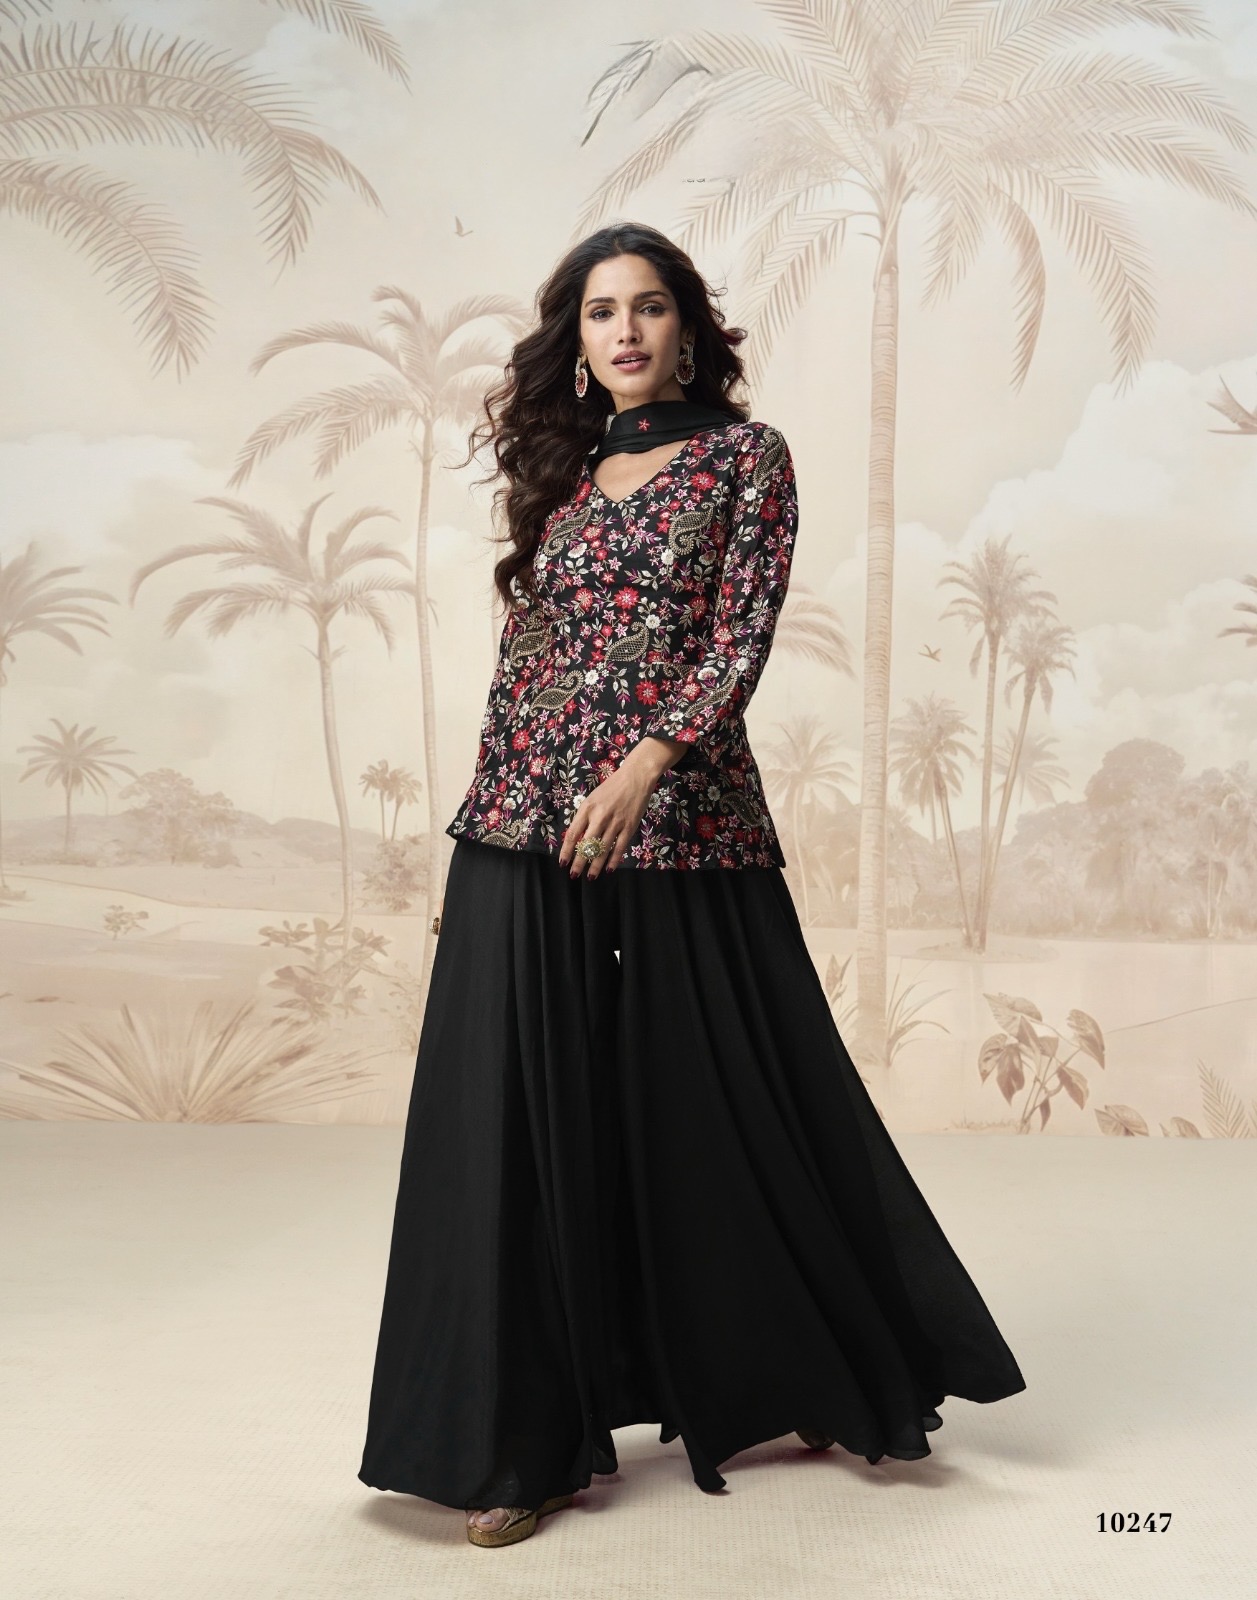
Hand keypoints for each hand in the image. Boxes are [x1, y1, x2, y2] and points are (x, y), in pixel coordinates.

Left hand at [560, 736, 686, 877]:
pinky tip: (609, 869)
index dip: (566, 851)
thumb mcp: (592, 799)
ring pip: (602, 849)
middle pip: (586, 845)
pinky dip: (614, 860)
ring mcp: (615, 822)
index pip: (572, 834)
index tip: (562, 863)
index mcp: (587, 809)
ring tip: (590, 877)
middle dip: (579, 863)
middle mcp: (599, 816)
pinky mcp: (629, 826)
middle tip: (574, 875)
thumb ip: (584, 818)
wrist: (635, 777)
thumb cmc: (611, 788)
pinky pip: (619, 847)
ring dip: (595, 865)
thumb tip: (576, 840)